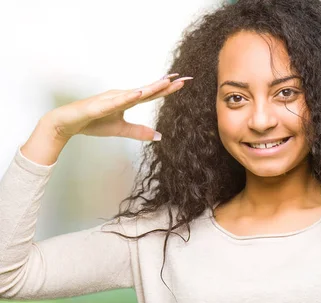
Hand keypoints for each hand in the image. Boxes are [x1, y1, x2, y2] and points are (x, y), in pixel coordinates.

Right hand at [41, 73, 191, 140]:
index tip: (182, 82)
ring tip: (166, 82)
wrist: (67, 124)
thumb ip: (139, 132)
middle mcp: (120, 96)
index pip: (151, 94)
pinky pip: (114, 102)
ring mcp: (109, 99)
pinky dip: (126, 98)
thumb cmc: (93, 123)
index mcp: (126, 100)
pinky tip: (137, 94)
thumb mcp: (121, 130)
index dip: (167, 89)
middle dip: (165, 84)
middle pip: (146, 90)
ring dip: (150, 88)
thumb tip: (159, 136)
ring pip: (133, 93)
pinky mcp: (98, 106)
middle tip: (183, 78)